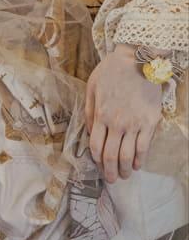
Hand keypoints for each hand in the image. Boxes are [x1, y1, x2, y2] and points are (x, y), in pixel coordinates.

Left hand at [84, 44, 163, 180]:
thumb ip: (90, 112)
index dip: (96, 161)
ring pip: (128, 156)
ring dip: (124, 170)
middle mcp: (117, 123)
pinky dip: (139, 160)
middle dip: (109, 172)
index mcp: (101, 115)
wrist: (138, 59)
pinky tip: (137, 165)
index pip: (96, 147)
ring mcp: (135, 124)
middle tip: (111, 180)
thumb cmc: (112, 71)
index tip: (98, 166)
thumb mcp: (92, 87)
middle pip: (111, 156)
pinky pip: (144, 147)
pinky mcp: (150, 122)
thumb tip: (91, 132)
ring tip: (123, 175)